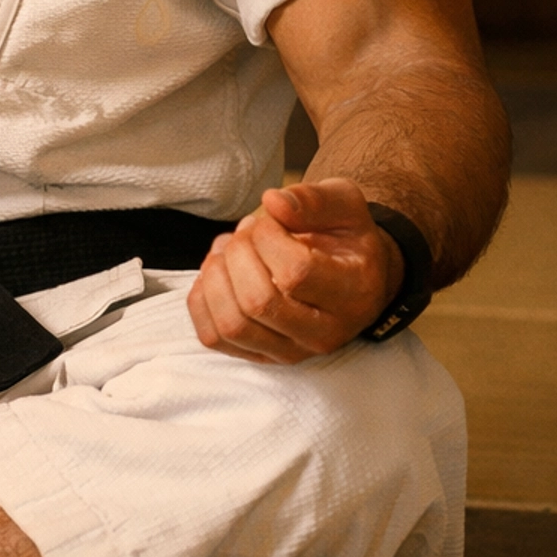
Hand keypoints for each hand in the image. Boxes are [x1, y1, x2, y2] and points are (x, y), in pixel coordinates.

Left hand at [186, 178, 403, 363]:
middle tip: (246, 232)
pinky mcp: (264, 356)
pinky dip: (202, 301)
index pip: (296, 272)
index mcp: (352, 292)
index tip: (269, 219)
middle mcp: (324, 333)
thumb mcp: (343, 203)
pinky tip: (217, 273)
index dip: (267, 237)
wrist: (355, 277)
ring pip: (232, 325)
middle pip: (258, 301)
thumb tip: (272, 202)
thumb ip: (313, 199)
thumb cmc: (346, 237)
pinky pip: (215, 338)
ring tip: (227, 249)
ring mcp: (292, 351)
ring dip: (216, 277)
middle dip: (238, 254)